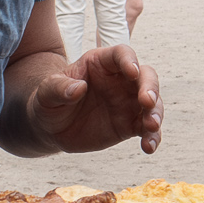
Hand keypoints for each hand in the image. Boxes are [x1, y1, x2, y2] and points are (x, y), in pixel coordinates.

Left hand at [20, 44, 162, 155]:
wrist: (52, 128)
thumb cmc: (49, 101)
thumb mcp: (47, 93)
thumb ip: (59, 87)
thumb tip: (78, 88)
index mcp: (101, 63)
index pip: (122, 54)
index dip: (129, 60)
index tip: (132, 72)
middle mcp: (120, 80)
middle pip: (145, 76)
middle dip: (150, 87)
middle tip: (147, 102)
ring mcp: (128, 102)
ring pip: (152, 103)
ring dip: (156, 113)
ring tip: (151, 126)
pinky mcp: (130, 124)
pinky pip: (147, 129)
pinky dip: (152, 137)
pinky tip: (149, 147)